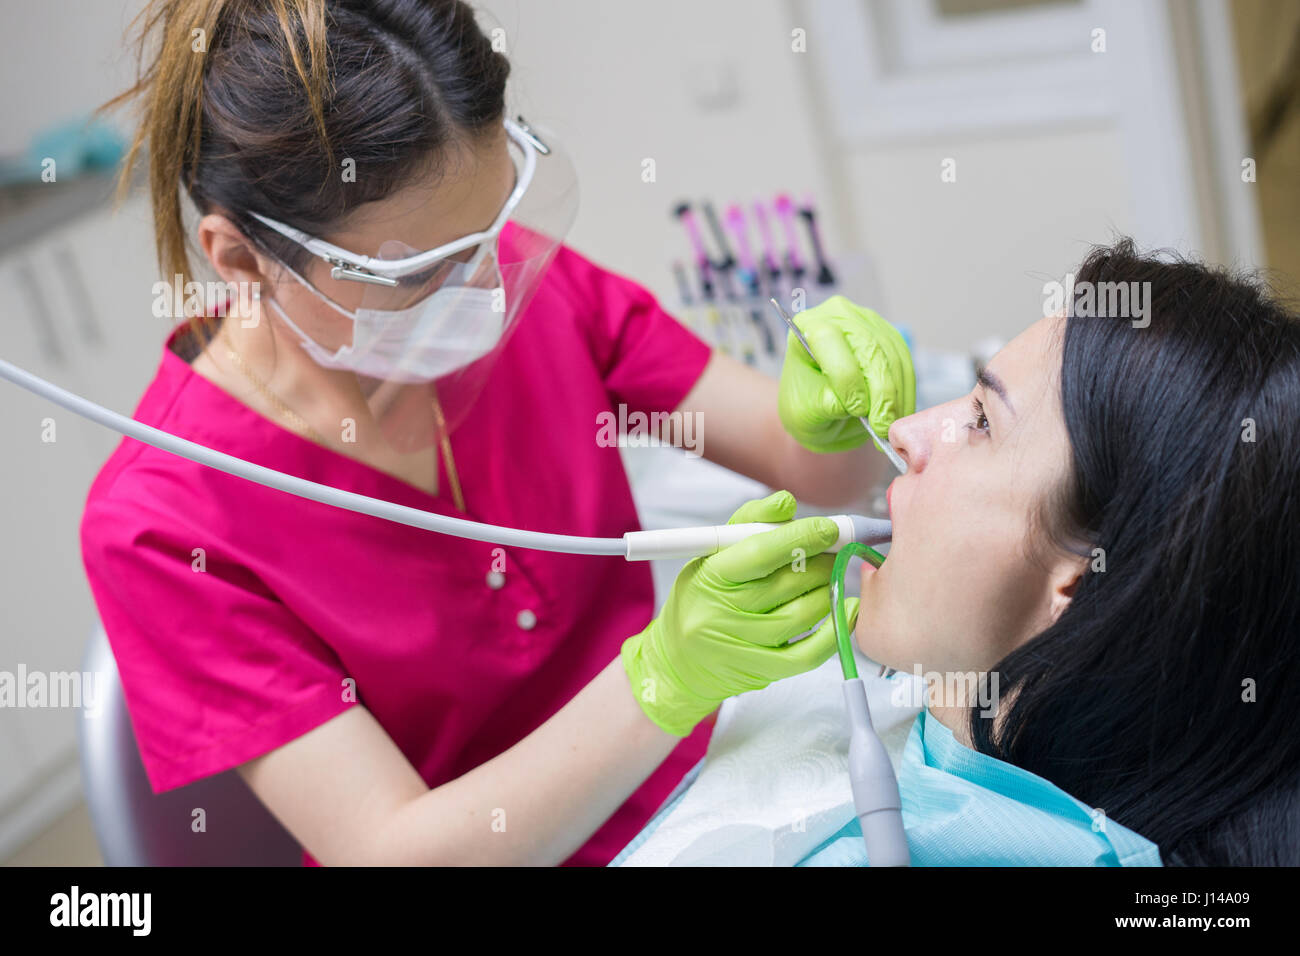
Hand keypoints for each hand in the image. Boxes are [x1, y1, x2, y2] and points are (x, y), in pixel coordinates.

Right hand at [621, 490, 858, 736]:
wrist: (677, 662)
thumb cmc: (700, 599)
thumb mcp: (711, 555)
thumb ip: (749, 524)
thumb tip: (786, 501)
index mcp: (710, 576)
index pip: (760, 551)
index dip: (802, 536)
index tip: (829, 528)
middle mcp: (722, 612)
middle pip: (789, 581)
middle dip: (821, 562)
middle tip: (831, 553)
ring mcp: (743, 645)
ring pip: (804, 613)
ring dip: (828, 590)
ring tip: (830, 579)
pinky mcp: (762, 672)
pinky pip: (809, 653)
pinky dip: (835, 631)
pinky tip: (845, 611)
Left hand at [778, 295, 915, 452]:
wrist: (819, 408)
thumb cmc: (805, 407)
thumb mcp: (804, 412)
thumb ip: (825, 405)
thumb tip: (856, 403)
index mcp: (806, 325)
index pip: (827, 338)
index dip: (846, 375)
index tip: (857, 409)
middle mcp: (839, 316)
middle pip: (868, 346)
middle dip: (880, 391)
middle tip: (881, 426)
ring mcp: (869, 324)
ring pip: (892, 357)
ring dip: (895, 396)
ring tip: (888, 427)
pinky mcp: (891, 339)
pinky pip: (906, 366)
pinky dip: (905, 395)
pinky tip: (897, 417)